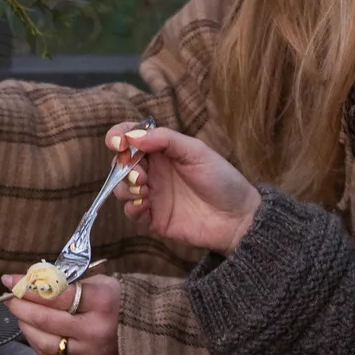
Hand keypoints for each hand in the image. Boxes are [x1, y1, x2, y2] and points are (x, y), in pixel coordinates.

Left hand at [1, 269, 122, 354]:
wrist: (153, 338)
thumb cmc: (125, 303)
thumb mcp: (105, 283)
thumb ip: (72, 283)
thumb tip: (37, 282)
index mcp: (103, 303)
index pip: (55, 294)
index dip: (28, 286)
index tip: (9, 279)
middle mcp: (94, 331)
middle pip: (45, 319)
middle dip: (21, 306)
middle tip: (10, 296)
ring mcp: (89, 353)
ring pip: (44, 343)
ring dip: (25, 326)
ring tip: (20, 312)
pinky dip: (36, 342)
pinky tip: (32, 329)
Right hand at [107, 122, 259, 252]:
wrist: (237, 218)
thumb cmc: (222, 180)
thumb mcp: (196, 151)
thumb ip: (165, 139)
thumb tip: (133, 136)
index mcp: (162, 151)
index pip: (131, 137)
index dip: (118, 136)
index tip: (117, 142)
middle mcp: (154, 171)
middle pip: (121, 163)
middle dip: (124, 166)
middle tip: (141, 176)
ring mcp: (152, 195)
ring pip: (122, 188)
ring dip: (125, 187)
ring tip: (144, 190)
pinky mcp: (153, 218)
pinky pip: (130, 212)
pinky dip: (131, 207)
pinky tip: (145, 206)